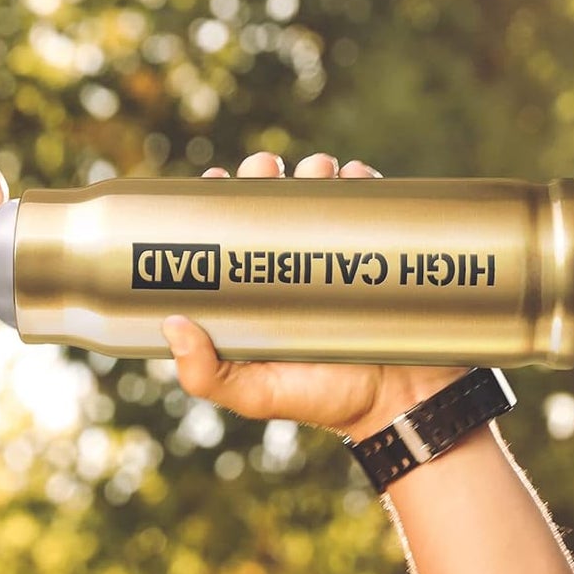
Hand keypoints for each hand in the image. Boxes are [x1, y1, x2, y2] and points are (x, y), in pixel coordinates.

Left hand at [160, 152, 468, 440]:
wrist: (402, 404)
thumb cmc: (323, 400)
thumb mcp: (255, 396)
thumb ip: (206, 375)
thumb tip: (172, 324)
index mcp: (255, 291)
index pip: (230, 234)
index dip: (219, 203)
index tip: (214, 179)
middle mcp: (293, 267)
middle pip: (272, 203)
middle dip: (265, 173)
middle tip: (266, 169)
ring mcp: (337, 256)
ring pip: (320, 196)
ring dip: (315, 169)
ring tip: (318, 169)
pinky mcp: (379, 252)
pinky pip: (371, 205)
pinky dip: (363, 181)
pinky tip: (356, 176)